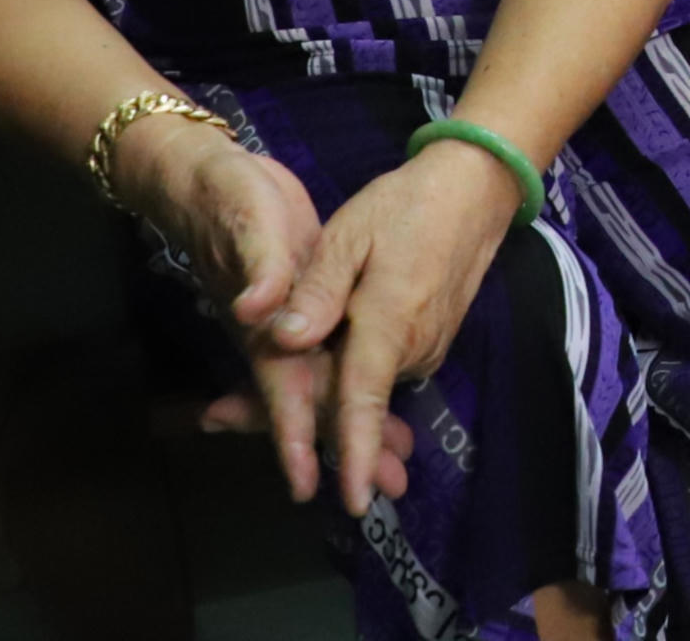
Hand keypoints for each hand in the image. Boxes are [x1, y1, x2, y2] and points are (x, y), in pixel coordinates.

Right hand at [114, 114, 418, 510]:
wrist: (206, 176)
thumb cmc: (227, 198)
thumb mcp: (249, 222)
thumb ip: (261, 268)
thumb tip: (254, 312)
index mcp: (265, 326)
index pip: (285, 392)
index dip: (297, 438)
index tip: (311, 487)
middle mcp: (277, 335)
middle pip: (314, 402)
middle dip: (346, 444)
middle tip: (391, 484)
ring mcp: (293, 321)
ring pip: (325, 386)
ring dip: (357, 422)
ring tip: (398, 459)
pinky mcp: (308, 302)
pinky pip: (330, 358)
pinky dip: (353, 386)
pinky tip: (379, 401)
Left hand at [263, 139, 524, 515]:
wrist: (477, 189)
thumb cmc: (409, 206)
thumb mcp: (353, 234)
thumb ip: (319, 290)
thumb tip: (284, 339)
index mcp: (390, 322)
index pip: (366, 399)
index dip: (357, 452)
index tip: (352, 501)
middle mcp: (411, 349)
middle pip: (345, 402)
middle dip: (287, 419)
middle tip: (212, 417)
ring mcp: (422, 349)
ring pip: (356, 389)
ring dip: (309, 398)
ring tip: (229, 405)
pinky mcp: (423, 342)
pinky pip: (372, 374)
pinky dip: (334, 380)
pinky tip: (301, 371)